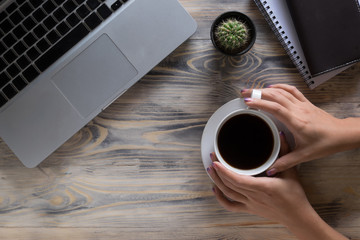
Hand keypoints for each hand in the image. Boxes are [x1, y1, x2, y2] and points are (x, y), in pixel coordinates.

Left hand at [207, 142, 347, 238]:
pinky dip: (221, 198)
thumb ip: (285, 153)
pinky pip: (231, 206)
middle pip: (229, 184)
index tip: (216, 161)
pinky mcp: (249, 209)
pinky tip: (215, 189)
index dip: (224, 171)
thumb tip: (280, 135)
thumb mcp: (292, 172)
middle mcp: (253, 196)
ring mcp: (249, 204)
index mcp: (262, 187)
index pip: (238, 180)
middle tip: (212, 157)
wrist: (297, 216)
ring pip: (228, 194)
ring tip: (211, 169)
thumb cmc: (295, 195)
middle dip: (218, 171)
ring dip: (217, 181)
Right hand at [241, 84, 349, 174]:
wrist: (343, 134)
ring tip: (253, 90)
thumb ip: (286, 162)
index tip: (247, 102)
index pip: (275, 108)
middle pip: (276, 95)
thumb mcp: (305, 156)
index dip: (260, 103)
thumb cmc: (326, 143)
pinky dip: (280, 86)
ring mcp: (303, 105)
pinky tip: (272, 87)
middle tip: (243, 93)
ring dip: (266, 89)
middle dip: (257, 92)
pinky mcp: (306, 103)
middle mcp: (299, 110)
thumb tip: (270, 170)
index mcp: (297, 122)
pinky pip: (292, 91)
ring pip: (282, 91)